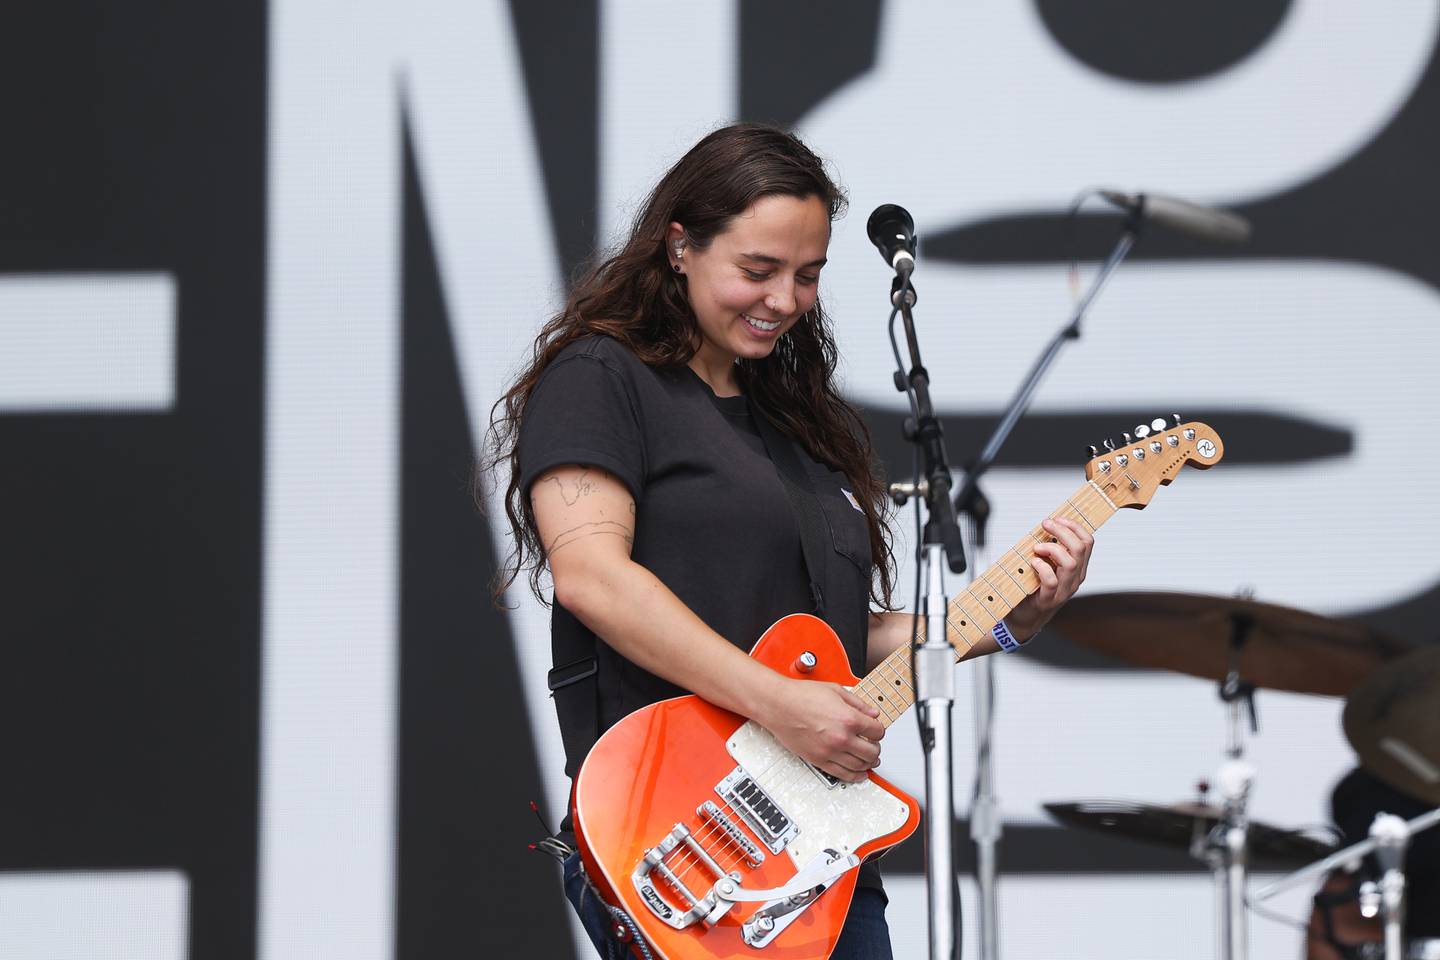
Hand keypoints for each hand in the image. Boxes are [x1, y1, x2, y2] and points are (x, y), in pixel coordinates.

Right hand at [754, 678, 884, 783]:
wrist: (778, 705)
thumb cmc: (801, 696)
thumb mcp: (835, 690)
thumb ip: (858, 703)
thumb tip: (872, 713)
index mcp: (848, 718)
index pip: (877, 731)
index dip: (879, 730)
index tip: (875, 730)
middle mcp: (841, 737)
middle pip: (872, 752)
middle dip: (876, 748)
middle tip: (873, 745)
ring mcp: (830, 751)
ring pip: (860, 766)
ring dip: (868, 763)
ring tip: (869, 759)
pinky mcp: (819, 760)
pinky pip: (843, 774)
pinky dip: (855, 776)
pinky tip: (860, 773)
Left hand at [1007, 517, 1093, 640]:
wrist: (1025, 617)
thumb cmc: (1034, 587)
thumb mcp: (1046, 565)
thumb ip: (1049, 550)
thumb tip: (1045, 525)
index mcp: (1078, 568)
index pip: (1088, 542)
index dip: (1075, 526)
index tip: (1057, 518)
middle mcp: (1075, 578)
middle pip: (1081, 548)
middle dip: (1063, 531)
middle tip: (1045, 524)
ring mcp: (1064, 590)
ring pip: (1070, 563)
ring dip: (1052, 548)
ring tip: (1037, 547)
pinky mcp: (1049, 599)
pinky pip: (1052, 580)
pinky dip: (1042, 567)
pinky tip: (1033, 562)